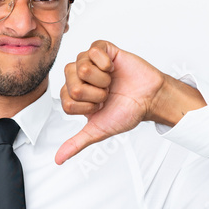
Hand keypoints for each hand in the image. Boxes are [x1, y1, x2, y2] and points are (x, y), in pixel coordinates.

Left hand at [56, 40, 202, 164]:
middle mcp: (77, 76)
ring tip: (111, 81)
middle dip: (95, 94)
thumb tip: (58, 160)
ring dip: (103, 80)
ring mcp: (88, 61)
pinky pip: (93, 50)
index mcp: (72, 95)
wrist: (150, 98)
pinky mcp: (102, 49)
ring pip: (83, 68)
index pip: (66, 101)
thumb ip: (76, 143)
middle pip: (72, 85)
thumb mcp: (98, 130)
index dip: (87, 107)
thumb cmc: (126, 111)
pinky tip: (112, 68)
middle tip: (107, 94)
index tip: (100, 107)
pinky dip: (106, 63)